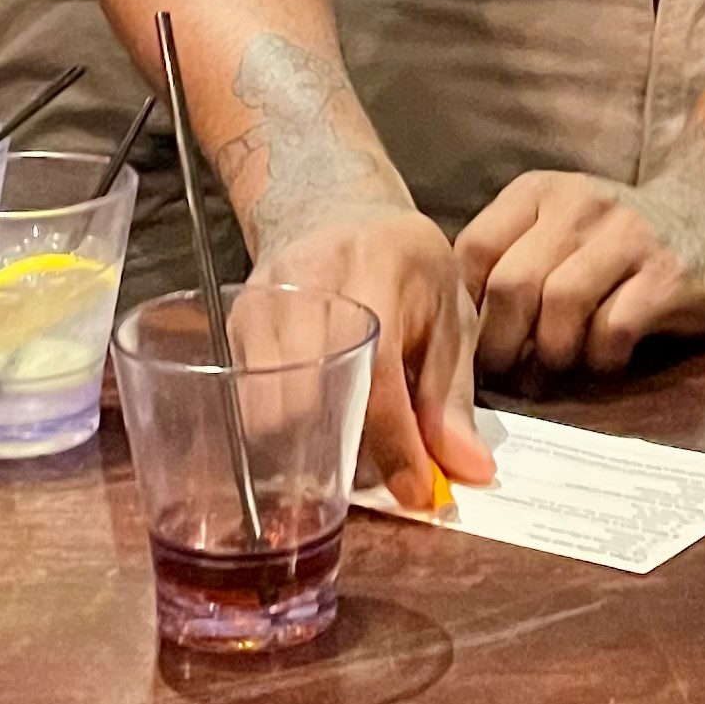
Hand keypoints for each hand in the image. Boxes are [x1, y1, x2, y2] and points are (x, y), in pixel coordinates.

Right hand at [249, 207, 491, 507]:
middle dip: (344, 454)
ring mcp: (264, 301)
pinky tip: (306, 439)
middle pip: (314, 394)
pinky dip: (275, 433)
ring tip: (340, 464)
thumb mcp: (448, 314)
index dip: (400, 446)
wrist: (334, 210)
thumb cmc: (404, 266)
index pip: (380, 376)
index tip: (419, 494)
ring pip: (270, 406)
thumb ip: (452, 396)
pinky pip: (246, 400)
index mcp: (378, 269)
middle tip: (373, 485)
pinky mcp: (235, 323)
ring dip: (304, 450)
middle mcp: (311, 282)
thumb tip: (468, 473)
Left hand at [457, 167, 704, 379]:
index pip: (475, 249)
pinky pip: (615, 325)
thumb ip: (510, 260)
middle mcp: (580, 204)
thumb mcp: (557, 227)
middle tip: (510, 373)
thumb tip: (454, 331)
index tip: (472, 344)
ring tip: (561, 365)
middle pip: (513, 283)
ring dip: (554, 351)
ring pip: (562, 304)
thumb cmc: (617, 238)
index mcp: (539, 193)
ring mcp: (629, 235)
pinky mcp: (670, 273)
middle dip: (503, 343)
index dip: (465, 308)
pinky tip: (607, 358)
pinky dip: (601, 356)